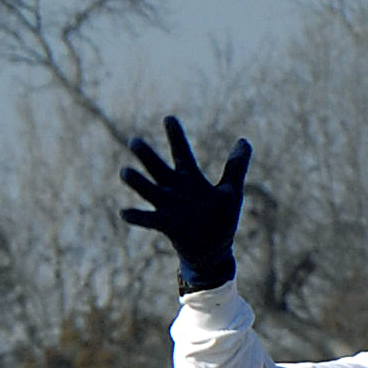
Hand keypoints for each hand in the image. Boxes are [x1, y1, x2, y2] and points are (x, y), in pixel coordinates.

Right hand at [119, 116, 248, 292]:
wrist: (214, 249)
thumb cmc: (222, 219)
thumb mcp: (232, 190)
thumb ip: (236, 166)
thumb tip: (243, 140)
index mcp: (190, 179)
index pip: (181, 153)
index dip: (175, 136)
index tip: (168, 118)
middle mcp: (175, 191)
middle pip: (158, 169)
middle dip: (147, 156)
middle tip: (134, 141)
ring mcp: (169, 207)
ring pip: (150, 191)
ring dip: (138, 183)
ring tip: (124, 172)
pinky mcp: (167, 225)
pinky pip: (149, 220)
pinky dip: (137, 216)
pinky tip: (124, 212)